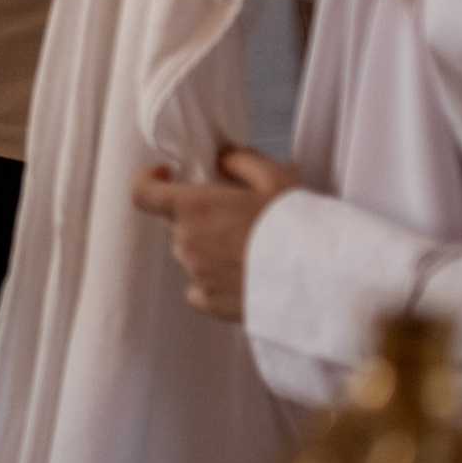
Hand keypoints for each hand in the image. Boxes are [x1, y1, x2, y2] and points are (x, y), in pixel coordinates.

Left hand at [131, 147, 300, 321]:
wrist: (318, 281)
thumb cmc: (297, 225)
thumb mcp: (276, 177)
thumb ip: (241, 160)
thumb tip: (221, 158)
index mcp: (195, 207)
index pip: (142, 193)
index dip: (149, 181)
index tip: (167, 175)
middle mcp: (187, 242)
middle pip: (176, 223)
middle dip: (197, 216)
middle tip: (236, 218)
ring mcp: (196, 275)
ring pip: (189, 255)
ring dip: (207, 248)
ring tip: (249, 249)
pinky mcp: (210, 304)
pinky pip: (197, 289)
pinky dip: (211, 282)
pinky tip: (240, 277)